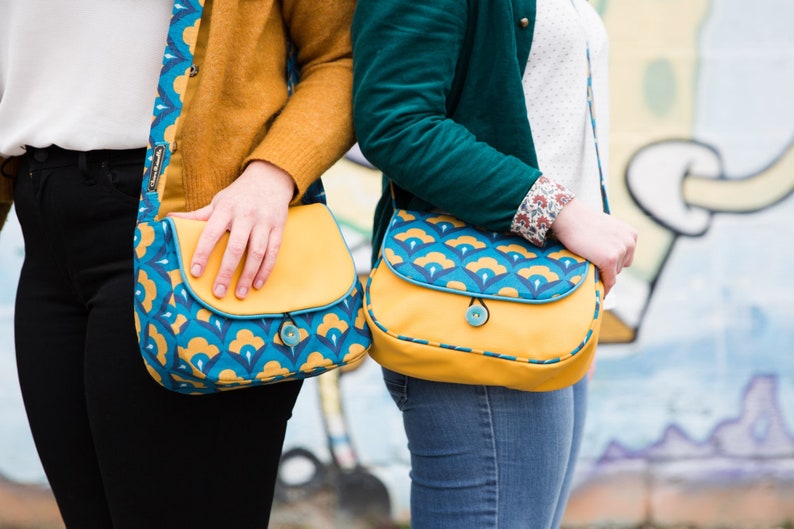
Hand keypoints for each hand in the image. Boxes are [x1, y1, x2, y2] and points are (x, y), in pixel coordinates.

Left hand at [168, 160, 295, 298]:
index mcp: (226, 209)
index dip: (202, 253)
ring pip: (257, 252)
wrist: (270, 178)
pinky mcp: (278, 228)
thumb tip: (168, 219)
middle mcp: (245, 215)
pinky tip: (257, 284)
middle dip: (227, 272)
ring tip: (239, 293)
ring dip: (248, 275)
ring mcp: (264, 222)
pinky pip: (273, 252)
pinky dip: (265, 270)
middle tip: (218, 291)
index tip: (195, 272)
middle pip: (236, 247)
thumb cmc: (239, 195)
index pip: (211, 233)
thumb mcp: (217, 201)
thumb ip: (197, 215)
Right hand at [551, 198, 636, 296]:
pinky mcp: (610, 261)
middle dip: (608, 266)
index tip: (602, 266)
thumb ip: (612, 240)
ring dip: (603, 272)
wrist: (569, 217)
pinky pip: (609, 281)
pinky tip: (598, 290)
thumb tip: (608, 253)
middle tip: (592, 263)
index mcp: (631, 234)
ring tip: (588, 266)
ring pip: (614, 273)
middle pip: (622, 266)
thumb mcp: (605, 228)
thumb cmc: (581, 221)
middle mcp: (629, 243)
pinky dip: (604, 287)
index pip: (626, 256)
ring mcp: (620, 252)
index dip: (613, 261)